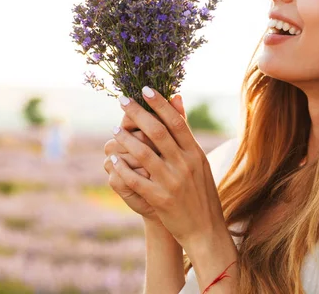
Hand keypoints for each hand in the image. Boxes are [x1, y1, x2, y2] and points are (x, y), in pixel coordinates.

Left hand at [109, 87, 226, 250]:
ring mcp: (173, 182)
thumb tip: (176, 98)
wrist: (205, 228)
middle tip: (122, 100)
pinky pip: (135, 179)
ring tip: (115, 130)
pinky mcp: (160, 199)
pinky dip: (122, 167)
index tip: (144, 89)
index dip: (159, 104)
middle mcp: (185, 164)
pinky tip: (113, 160)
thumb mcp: (199, 161)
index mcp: (195, 153)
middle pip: (158, 132)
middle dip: (138, 113)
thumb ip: (185, 132)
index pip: (176, 121)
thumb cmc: (201, 192)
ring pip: (143, 153)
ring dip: (125, 139)